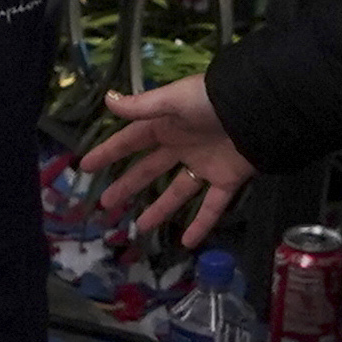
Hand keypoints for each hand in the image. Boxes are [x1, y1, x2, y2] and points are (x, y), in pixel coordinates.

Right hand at [80, 73, 260, 248]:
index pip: (130, 141)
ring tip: (139, 228)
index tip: (85, 167)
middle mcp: (182, 146)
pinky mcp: (227, 180)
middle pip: (149, 170)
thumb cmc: (212, 100)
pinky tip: (186, 242)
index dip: (108, 153)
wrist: (256, 108)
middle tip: (106, 205)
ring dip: (159, 209)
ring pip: (177, 192)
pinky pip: (212, 207)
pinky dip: (201, 225)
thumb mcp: (173, 99)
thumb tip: (107, 101)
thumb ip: (141, 106)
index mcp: (166, 124)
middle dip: (128, 186)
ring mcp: (205, 164)